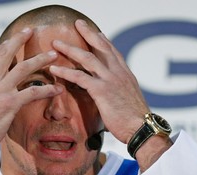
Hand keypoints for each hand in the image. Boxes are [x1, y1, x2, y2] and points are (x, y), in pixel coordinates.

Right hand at [0, 28, 61, 155]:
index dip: (3, 46)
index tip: (13, 38)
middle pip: (6, 54)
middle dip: (19, 40)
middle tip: (31, 31)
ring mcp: (1, 91)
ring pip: (23, 68)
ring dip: (40, 60)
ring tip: (53, 55)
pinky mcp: (10, 103)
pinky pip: (33, 92)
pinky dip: (48, 89)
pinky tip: (57, 89)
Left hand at [50, 20, 149, 143]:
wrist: (141, 128)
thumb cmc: (135, 118)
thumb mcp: (130, 99)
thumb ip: (121, 90)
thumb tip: (114, 92)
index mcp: (126, 74)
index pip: (113, 52)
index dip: (104, 40)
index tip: (96, 32)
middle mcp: (118, 73)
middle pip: (101, 47)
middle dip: (88, 33)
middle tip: (77, 24)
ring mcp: (110, 80)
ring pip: (87, 58)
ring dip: (70, 49)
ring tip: (56, 43)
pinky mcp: (102, 90)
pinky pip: (80, 77)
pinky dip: (66, 72)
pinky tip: (54, 69)